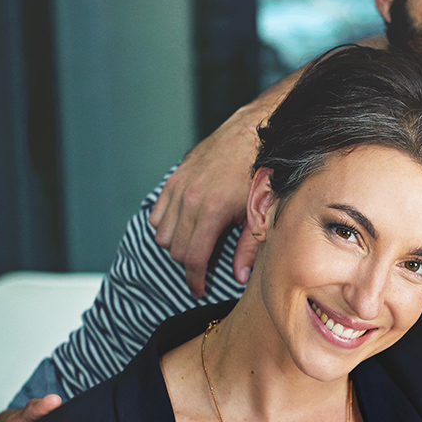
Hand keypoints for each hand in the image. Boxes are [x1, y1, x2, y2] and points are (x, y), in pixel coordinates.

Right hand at [148, 70, 299, 296]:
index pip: (192, 258)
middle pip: (175, 248)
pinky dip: (165, 224)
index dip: (194, 279)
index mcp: (212, 211)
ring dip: (175, 245)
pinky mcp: (176, 177)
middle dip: (187, 264)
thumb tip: (239, 277)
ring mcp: (180, 186)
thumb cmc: (263, 171)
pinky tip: (182, 227)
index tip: (198, 290)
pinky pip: (158, 211)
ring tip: (194, 248)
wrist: (256, 131)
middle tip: (202, 270)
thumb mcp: (262, 213)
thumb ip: (249, 247)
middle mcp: (190, 199)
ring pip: (162, 231)